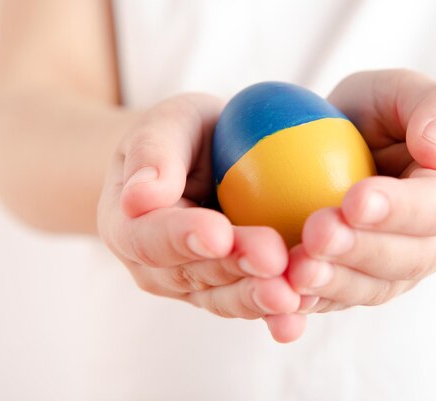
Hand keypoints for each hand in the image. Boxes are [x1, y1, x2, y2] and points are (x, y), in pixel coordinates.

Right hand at [97, 94, 303, 341]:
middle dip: (236, 269)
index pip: (151, 238)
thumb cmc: (183, 136)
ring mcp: (196, 285)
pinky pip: (253, 302)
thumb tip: (140, 196)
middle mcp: (159, 268)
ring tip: (294, 295)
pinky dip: (278, 311)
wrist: (202, 163)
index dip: (184, 238)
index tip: (219, 233)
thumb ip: (152, 153)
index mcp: (130, 227)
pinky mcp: (231, 290)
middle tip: (273, 260)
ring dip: (260, 299)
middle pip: (196, 274)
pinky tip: (305, 310)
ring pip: (227, 298)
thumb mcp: (167, 125)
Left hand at [286, 70, 435, 313]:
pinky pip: (339, 299)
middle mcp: (434, 241)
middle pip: (406, 258)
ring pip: (372, 287)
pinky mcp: (360, 283)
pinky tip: (282, 293)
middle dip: (360, 251)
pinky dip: (312, 301)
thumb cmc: (385, 115)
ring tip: (295, 271)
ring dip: (335, 283)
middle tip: (315, 235)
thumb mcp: (405, 92)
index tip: (354, 200)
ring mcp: (397, 269)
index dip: (399, 209)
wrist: (362, 149)